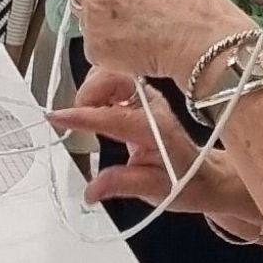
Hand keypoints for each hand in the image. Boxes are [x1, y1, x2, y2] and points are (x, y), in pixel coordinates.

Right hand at [49, 69, 255, 222]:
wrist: (205, 175)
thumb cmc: (184, 182)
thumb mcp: (154, 191)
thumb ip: (121, 185)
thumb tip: (91, 190)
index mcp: (156, 130)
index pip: (116, 117)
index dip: (84, 116)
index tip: (57, 117)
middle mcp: (152, 106)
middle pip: (115, 77)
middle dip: (89, 90)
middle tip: (74, 116)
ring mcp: (146, 96)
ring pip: (111, 72)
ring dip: (91, 87)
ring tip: (84, 113)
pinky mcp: (140, 94)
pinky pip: (112, 76)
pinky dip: (96, 85)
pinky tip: (93, 106)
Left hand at [68, 0, 249, 85]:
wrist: (206, 42)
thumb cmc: (197, 6)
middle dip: (96, 8)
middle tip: (125, 21)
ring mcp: (91, 16)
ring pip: (88, 26)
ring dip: (105, 33)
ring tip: (141, 37)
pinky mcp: (94, 48)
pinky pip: (97, 52)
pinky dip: (112, 55)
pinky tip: (140, 52)